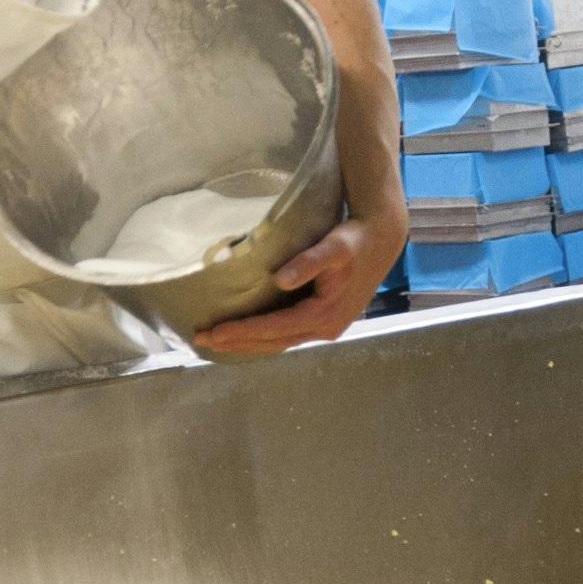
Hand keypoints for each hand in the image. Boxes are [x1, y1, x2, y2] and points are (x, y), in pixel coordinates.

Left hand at [192, 194, 403, 357]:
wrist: (381, 240)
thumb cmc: (355, 241)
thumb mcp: (334, 247)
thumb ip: (309, 263)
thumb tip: (281, 278)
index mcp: (323, 315)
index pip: (273, 328)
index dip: (242, 331)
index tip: (213, 332)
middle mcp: (323, 329)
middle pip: (272, 342)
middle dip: (236, 343)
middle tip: (201, 339)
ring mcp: (324, 328)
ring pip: (278, 342)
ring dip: (247, 343)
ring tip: (216, 341)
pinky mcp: (323, 320)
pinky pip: (286, 334)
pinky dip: (263, 337)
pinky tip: (246, 334)